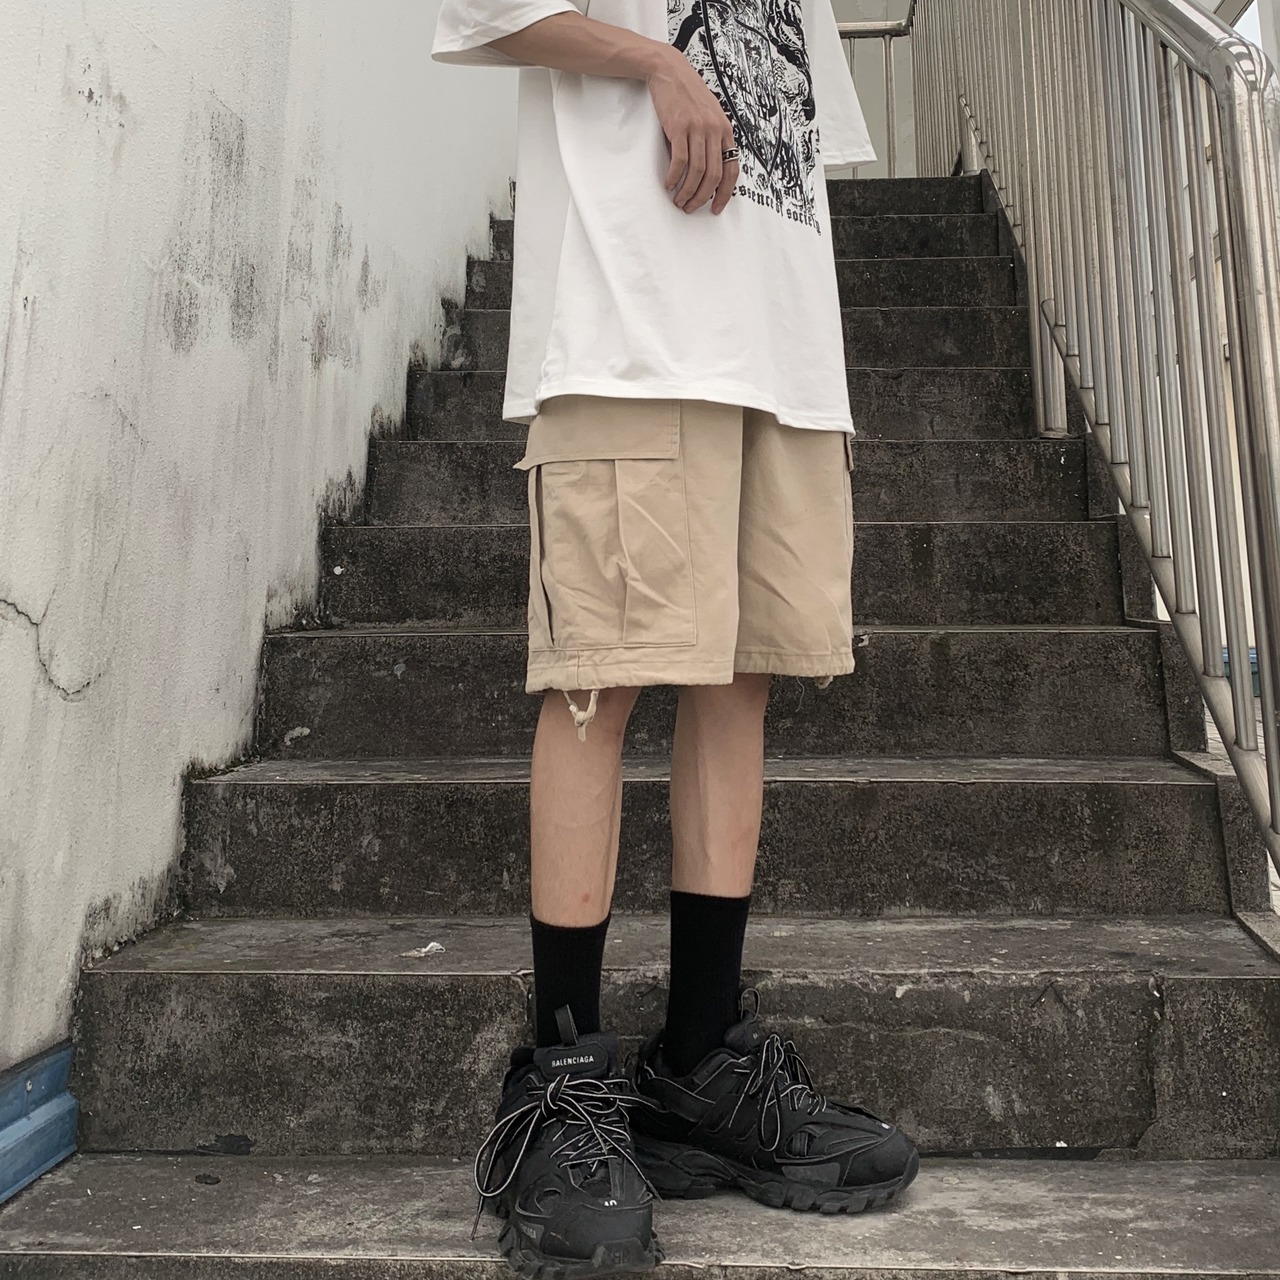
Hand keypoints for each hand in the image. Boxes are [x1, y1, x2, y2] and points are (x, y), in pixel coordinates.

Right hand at [646, 46, 738, 214]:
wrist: (670, 70)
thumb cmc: (688, 94)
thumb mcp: (709, 115)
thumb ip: (712, 139)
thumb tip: (707, 170)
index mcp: (725, 130)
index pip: (731, 169)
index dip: (724, 193)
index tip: (715, 208)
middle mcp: (714, 130)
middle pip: (714, 175)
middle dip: (702, 197)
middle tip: (691, 208)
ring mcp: (697, 128)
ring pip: (697, 172)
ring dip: (687, 191)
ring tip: (679, 201)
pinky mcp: (679, 126)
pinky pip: (680, 160)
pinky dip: (674, 177)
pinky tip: (668, 184)